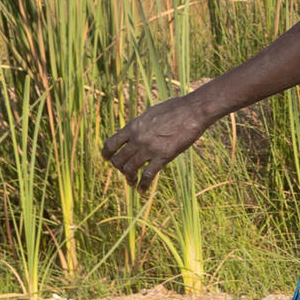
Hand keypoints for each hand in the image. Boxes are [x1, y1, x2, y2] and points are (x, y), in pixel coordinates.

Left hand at [101, 87, 220, 188]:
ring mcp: (149, 148)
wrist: (193, 111)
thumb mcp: (150, 113)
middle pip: (118, 159)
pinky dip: (143, 186)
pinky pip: (148, 176)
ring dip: (129, 178)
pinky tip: (142, 191)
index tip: (107, 158)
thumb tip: (134, 131)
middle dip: (119, 168)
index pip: (111, 143)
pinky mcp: (163, 157)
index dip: (107, 153)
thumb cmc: (175, 109)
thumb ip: (140, 125)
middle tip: (124, 171)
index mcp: (133, 126)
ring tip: (131, 182)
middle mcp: (138, 139)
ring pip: (130, 169)